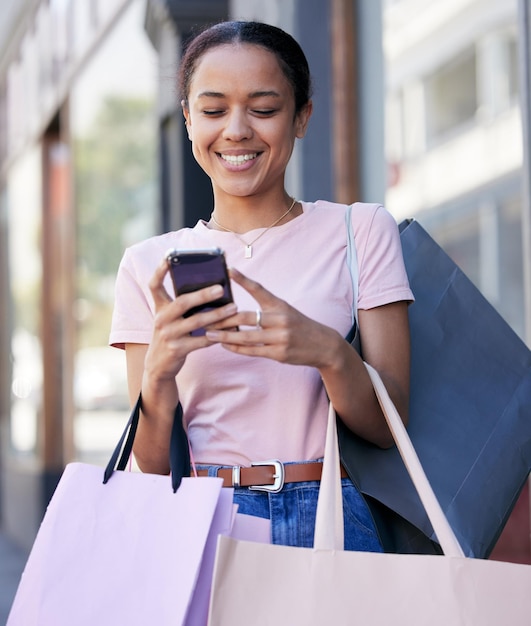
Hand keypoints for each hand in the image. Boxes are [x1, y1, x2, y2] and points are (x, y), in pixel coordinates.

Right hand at [144, 258, 237, 380]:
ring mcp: (169, 335)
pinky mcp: (178, 349)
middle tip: (221, 288)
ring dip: (217, 315)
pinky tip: (231, 330)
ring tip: (234, 308)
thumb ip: (182, 305)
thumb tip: (211, 289)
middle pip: (182, 302)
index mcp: (159, 307)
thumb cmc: (171, 335)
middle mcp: (161, 319)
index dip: (160, 270)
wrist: (158, 365)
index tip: (169, 257)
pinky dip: (218, 335)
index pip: (154, 285)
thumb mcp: (170, 318)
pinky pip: (202, 340)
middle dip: (202, 295)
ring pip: (196, 322)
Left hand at [205, 268, 342, 368]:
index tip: (229, 270)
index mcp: (280, 305)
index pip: (259, 289)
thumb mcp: (285, 309)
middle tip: (205, 317)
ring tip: (209, 334)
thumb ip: (264, 306)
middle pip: (246, 317)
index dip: (244, 279)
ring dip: (225, 336)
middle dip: (224, 318)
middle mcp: (280, 319)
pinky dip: (237, 348)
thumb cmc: (299, 325)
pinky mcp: (279, 353)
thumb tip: (237, 304)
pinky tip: (225, 345)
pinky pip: (253, 351)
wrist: (323, 345)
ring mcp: (280, 338)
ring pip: (246, 337)